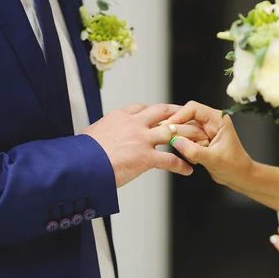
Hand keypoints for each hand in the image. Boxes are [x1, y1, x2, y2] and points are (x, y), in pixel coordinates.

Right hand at [83, 104, 207, 187]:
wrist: (79, 164)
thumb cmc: (81, 153)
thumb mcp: (91, 134)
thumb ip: (102, 133)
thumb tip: (99, 138)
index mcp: (119, 117)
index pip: (141, 108)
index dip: (154, 111)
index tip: (160, 114)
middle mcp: (133, 124)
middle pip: (163, 112)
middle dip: (178, 113)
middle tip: (188, 116)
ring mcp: (141, 139)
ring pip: (173, 132)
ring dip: (188, 136)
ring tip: (198, 140)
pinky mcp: (145, 157)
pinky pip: (170, 160)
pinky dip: (182, 165)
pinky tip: (188, 169)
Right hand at [164, 101, 252, 186]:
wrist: (239, 176)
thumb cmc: (235, 166)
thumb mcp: (214, 160)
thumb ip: (194, 150)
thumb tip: (176, 141)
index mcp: (218, 119)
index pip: (193, 109)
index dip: (179, 116)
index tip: (168, 127)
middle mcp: (210, 121)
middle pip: (185, 119)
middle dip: (181, 134)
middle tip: (179, 147)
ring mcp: (204, 130)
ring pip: (183, 131)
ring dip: (184, 144)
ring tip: (195, 158)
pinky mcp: (199, 139)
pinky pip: (185, 140)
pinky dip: (185, 149)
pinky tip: (195, 159)